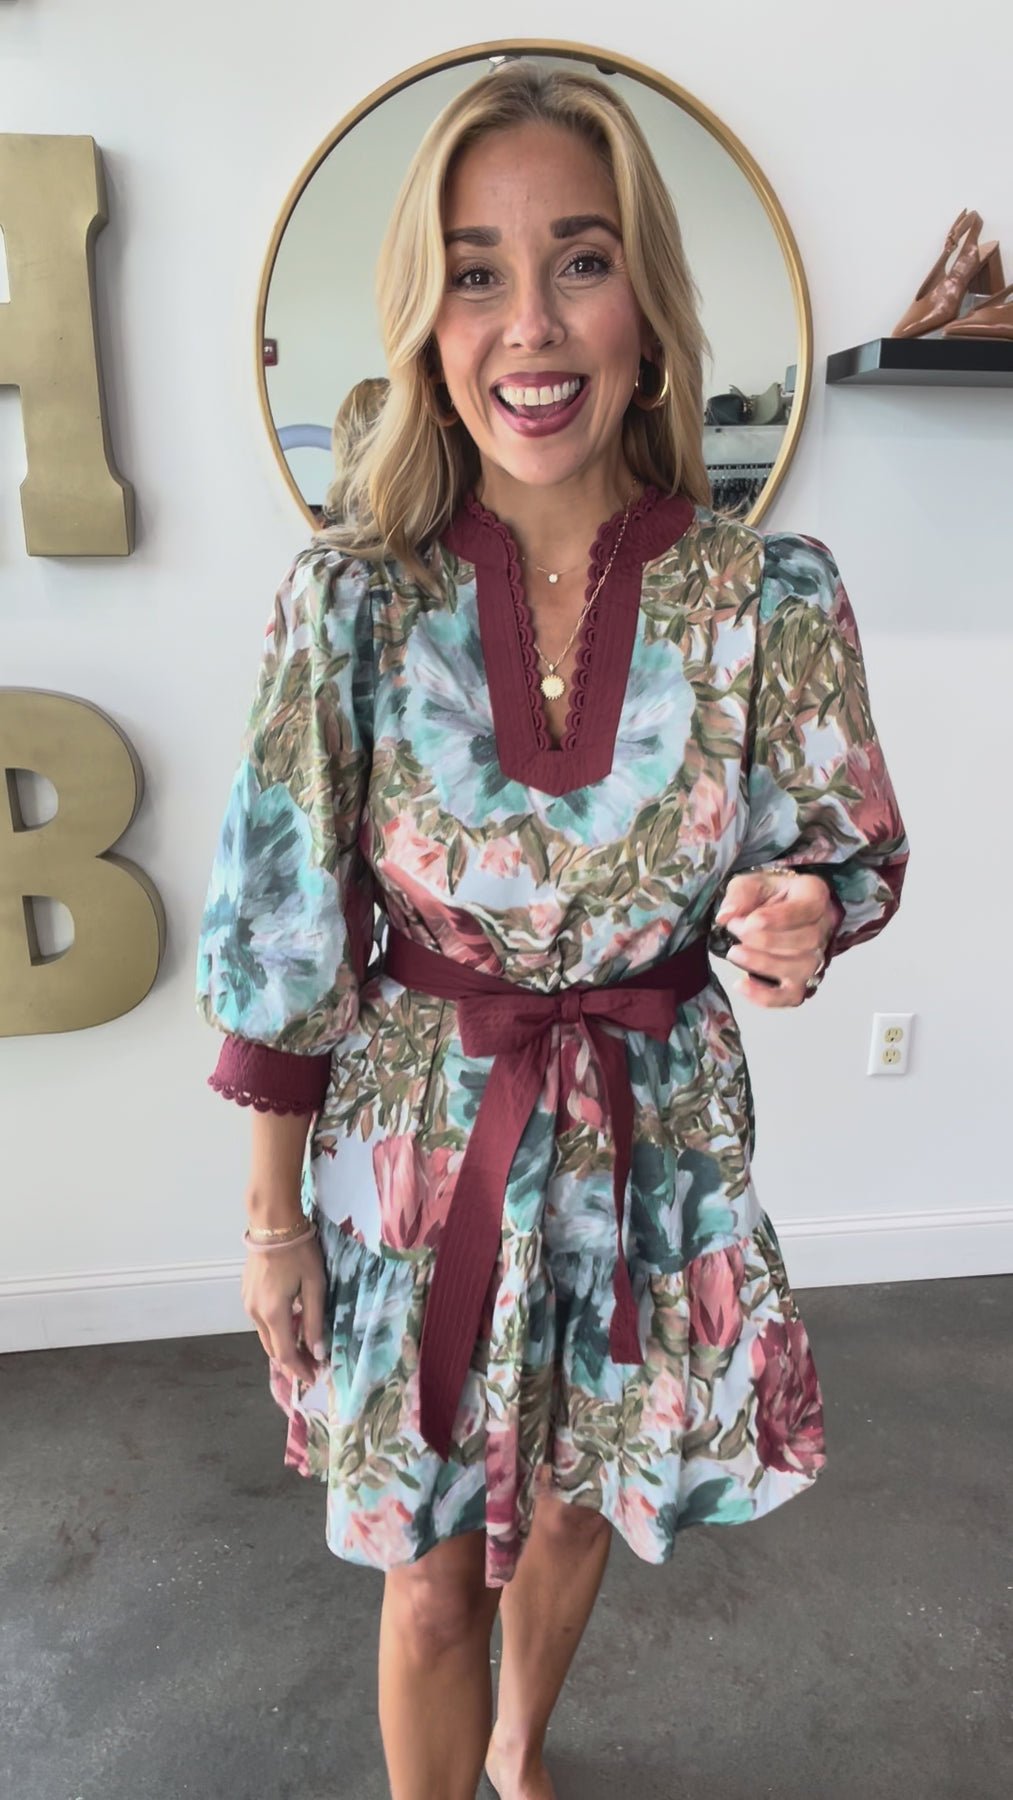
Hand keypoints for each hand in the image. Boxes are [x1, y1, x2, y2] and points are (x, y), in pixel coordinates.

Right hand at [241, 1232, 327, 1382]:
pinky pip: (261, 1320)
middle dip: (292, 1361)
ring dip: (283, 1345)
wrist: (273, 1224)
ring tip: (304, 1348)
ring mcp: (247, 1302)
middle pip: (272, 1348)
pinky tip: (290, 1325)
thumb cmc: (299, 1252)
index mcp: (273, 1313)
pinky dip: (275, 1330)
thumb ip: (315, 1320)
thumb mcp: (315, 1286)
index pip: (285, 1353)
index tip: (314, 1377)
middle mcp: (255, 1313)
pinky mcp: (246, 1293)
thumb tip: (317, 1351)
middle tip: (312, 1365)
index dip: (299, 1369)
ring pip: (265, 1335)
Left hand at [715, 869, 835, 1008]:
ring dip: (763, 964)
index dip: (780, 919)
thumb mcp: (750, 883)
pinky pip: (792, 996)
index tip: (750, 921)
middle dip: (765, 940)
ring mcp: (817, 957)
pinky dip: (766, 996)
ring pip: (802, 969)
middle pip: (807, 941)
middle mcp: (824, 927)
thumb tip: (725, 917)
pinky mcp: (803, 981)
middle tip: (735, 930)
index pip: (808, 909)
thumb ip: (739, 895)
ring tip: (734, 953)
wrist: (771, 911)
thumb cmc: (765, 895)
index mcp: (814, 894)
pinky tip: (741, 985)